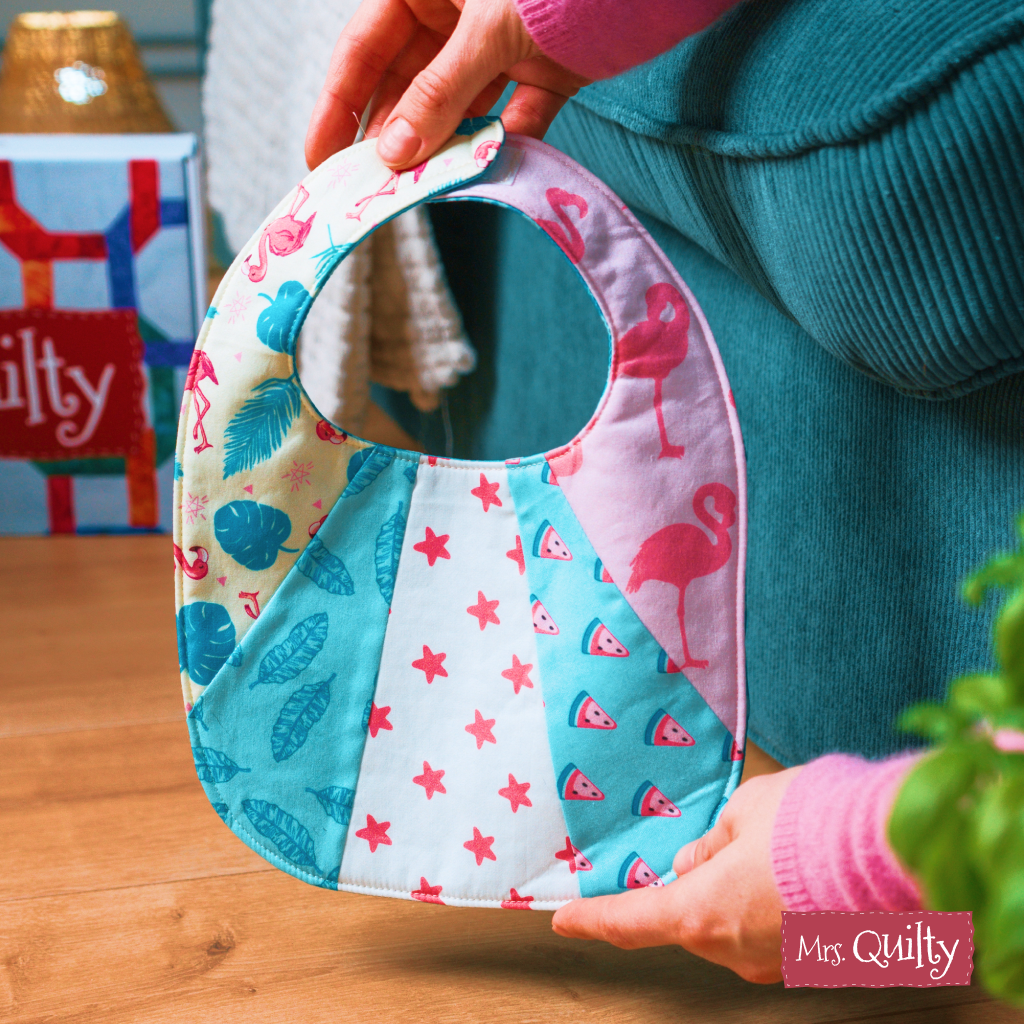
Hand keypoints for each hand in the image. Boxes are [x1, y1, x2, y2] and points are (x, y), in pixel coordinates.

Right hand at [305, 0, 589, 171]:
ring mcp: (504, 42)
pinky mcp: (550, 67)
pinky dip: (506, 142)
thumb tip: (396, 152)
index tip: (320, 159)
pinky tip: (487, 172)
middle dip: (394, 136)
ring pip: (462, 105)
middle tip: (372, 191)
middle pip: (409, 83)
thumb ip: (441, 91)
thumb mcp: (488, 27)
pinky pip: (518, 113)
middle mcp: (459, 11)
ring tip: (423, 192)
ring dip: (447, 148)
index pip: (364, 48)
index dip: (339, 104)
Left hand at [552, 766, 803, 983]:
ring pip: (733, 925)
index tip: (566, 921)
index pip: (631, 920)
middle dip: (692, 887)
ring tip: (770, 848)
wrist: (890, 850)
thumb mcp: (742, 812)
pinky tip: (794, 870)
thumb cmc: (807, 823)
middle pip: (689, 920)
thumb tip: (697, 862)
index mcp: (701, 913)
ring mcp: (777, 960)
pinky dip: (771, 904)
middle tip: (717, 846)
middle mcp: (734, 950)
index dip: (593, 919)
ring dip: (736, 893)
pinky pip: (772, 930)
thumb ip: (711, 843)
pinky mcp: (813, 958)